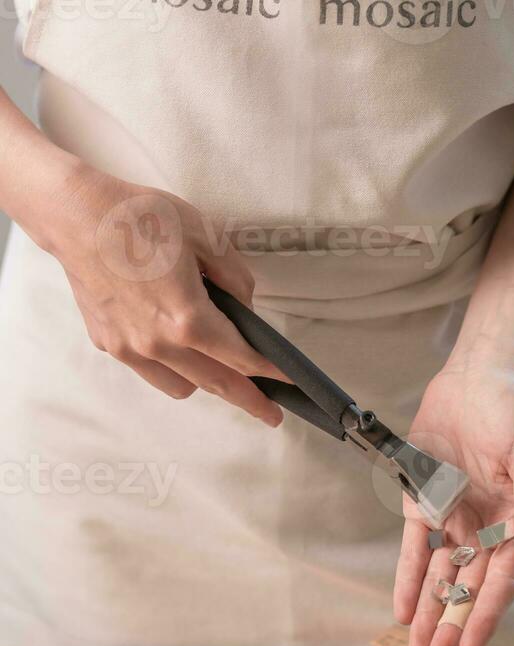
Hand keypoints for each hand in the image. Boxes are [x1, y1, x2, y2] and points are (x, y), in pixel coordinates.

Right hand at [48, 165, 285, 423]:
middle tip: (272, 414)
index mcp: (188, 318)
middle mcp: (160, 344)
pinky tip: (177, 346)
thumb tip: (245, 309)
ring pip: (183, 386)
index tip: (290, 383)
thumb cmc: (141, 217)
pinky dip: (172, 367)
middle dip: (249, 400)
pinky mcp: (110, 345)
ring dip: (206, 381)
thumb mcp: (206, 236)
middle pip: (217, 384)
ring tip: (219, 368)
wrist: (76, 216)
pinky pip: (152, 371)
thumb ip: (236, 278)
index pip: (242, 358)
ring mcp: (132, 349)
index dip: (271, 372)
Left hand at [393, 357, 513, 645]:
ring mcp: (453, 518)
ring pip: (438, 577)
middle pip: (466, 588)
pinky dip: (407, 578)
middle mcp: (485, 528)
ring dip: (427, 613)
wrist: (476, 380)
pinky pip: (413, 548)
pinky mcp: (422, 502)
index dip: (485, 614)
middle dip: (450, 627)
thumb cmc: (512, 414)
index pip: (500, 580)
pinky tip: (402, 609)